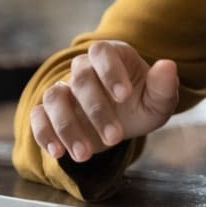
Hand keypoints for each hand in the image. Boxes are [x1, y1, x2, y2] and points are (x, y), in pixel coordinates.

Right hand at [29, 40, 179, 162]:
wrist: (120, 124)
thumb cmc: (140, 105)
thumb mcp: (158, 100)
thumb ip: (164, 85)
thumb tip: (167, 66)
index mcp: (111, 57)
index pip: (102, 51)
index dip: (110, 71)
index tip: (123, 97)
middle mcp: (83, 69)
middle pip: (81, 79)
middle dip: (97, 110)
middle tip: (115, 138)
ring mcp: (64, 89)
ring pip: (54, 97)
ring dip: (67, 126)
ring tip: (84, 155)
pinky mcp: (48, 112)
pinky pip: (37, 116)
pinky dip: (44, 133)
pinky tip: (58, 152)